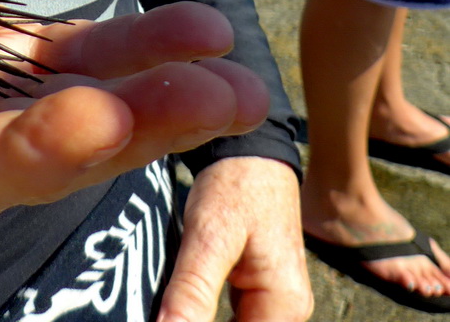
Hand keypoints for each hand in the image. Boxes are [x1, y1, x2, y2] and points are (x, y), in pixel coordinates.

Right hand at [0, 0, 268, 220]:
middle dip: (129, 133)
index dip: (26, 154)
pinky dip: (134, 52)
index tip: (99, 119)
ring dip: (156, 97)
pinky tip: (197, 29)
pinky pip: (73, 64)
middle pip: (41, 154)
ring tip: (235, 71)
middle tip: (216, 98)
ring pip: (74, 111)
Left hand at [159, 157, 311, 321]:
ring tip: (173, 300)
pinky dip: (206, 310)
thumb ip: (193, 290)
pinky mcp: (259, 288)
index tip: (169, 318)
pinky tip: (182, 300)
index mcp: (285, 304)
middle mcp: (287, 309)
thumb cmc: (236, 184)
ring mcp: (275, 300)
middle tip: (167, 306)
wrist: (250, 149)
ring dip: (201, 318)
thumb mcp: (209, 235)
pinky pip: (233, 314)